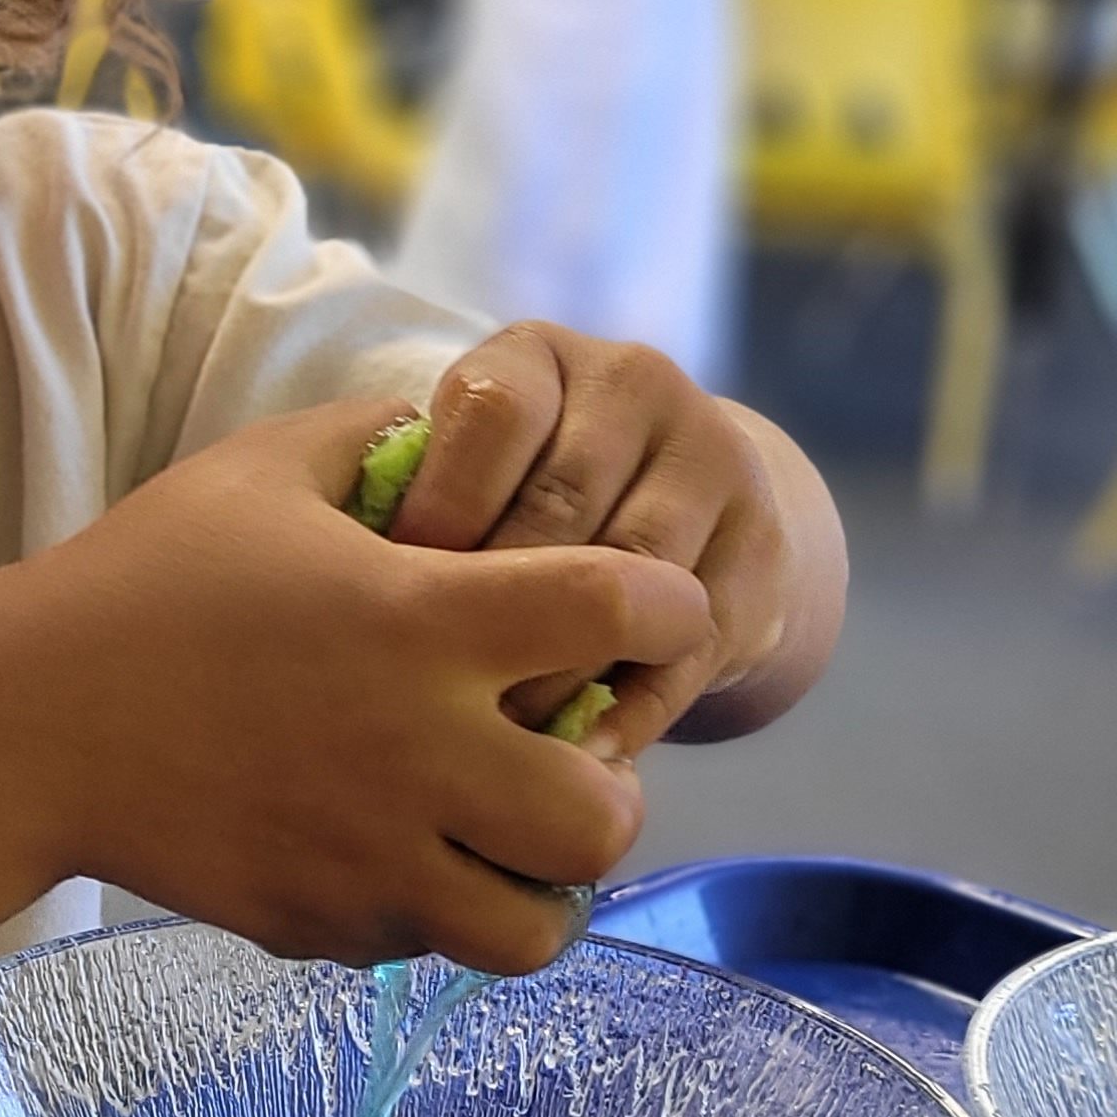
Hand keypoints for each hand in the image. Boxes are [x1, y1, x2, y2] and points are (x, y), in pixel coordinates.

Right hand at [24, 395, 714, 972]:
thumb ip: (383, 436)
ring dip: (547, 886)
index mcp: (423, 624)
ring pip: (536, 927)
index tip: (648, 609)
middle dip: (618, 790)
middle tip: (575, 761)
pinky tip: (404, 857)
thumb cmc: (145, 583)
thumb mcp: (265, 469)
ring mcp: (370, 857)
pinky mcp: (321, 923)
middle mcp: (417, 754)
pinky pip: (428, 946)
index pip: (624, 614)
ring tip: (514, 844)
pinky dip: (440, 912)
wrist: (23, 726)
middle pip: (608, 818)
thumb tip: (461, 424)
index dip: (667, 606)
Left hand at [385, 328, 845, 746]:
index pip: (496, 411)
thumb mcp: (465, 477)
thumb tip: (355, 596)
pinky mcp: (762, 552)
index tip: (393, 591)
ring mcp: (714, 462)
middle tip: (434, 688)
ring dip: (561, 666)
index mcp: (540, 357)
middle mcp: (637, 385)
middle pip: (564, 502)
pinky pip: (689, 644)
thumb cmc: (520, 506)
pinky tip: (576, 758)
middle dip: (494, 607)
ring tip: (497, 733)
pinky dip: (629, 712)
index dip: (440, 508)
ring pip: (635, 575)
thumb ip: (411, 504)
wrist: (682, 513)